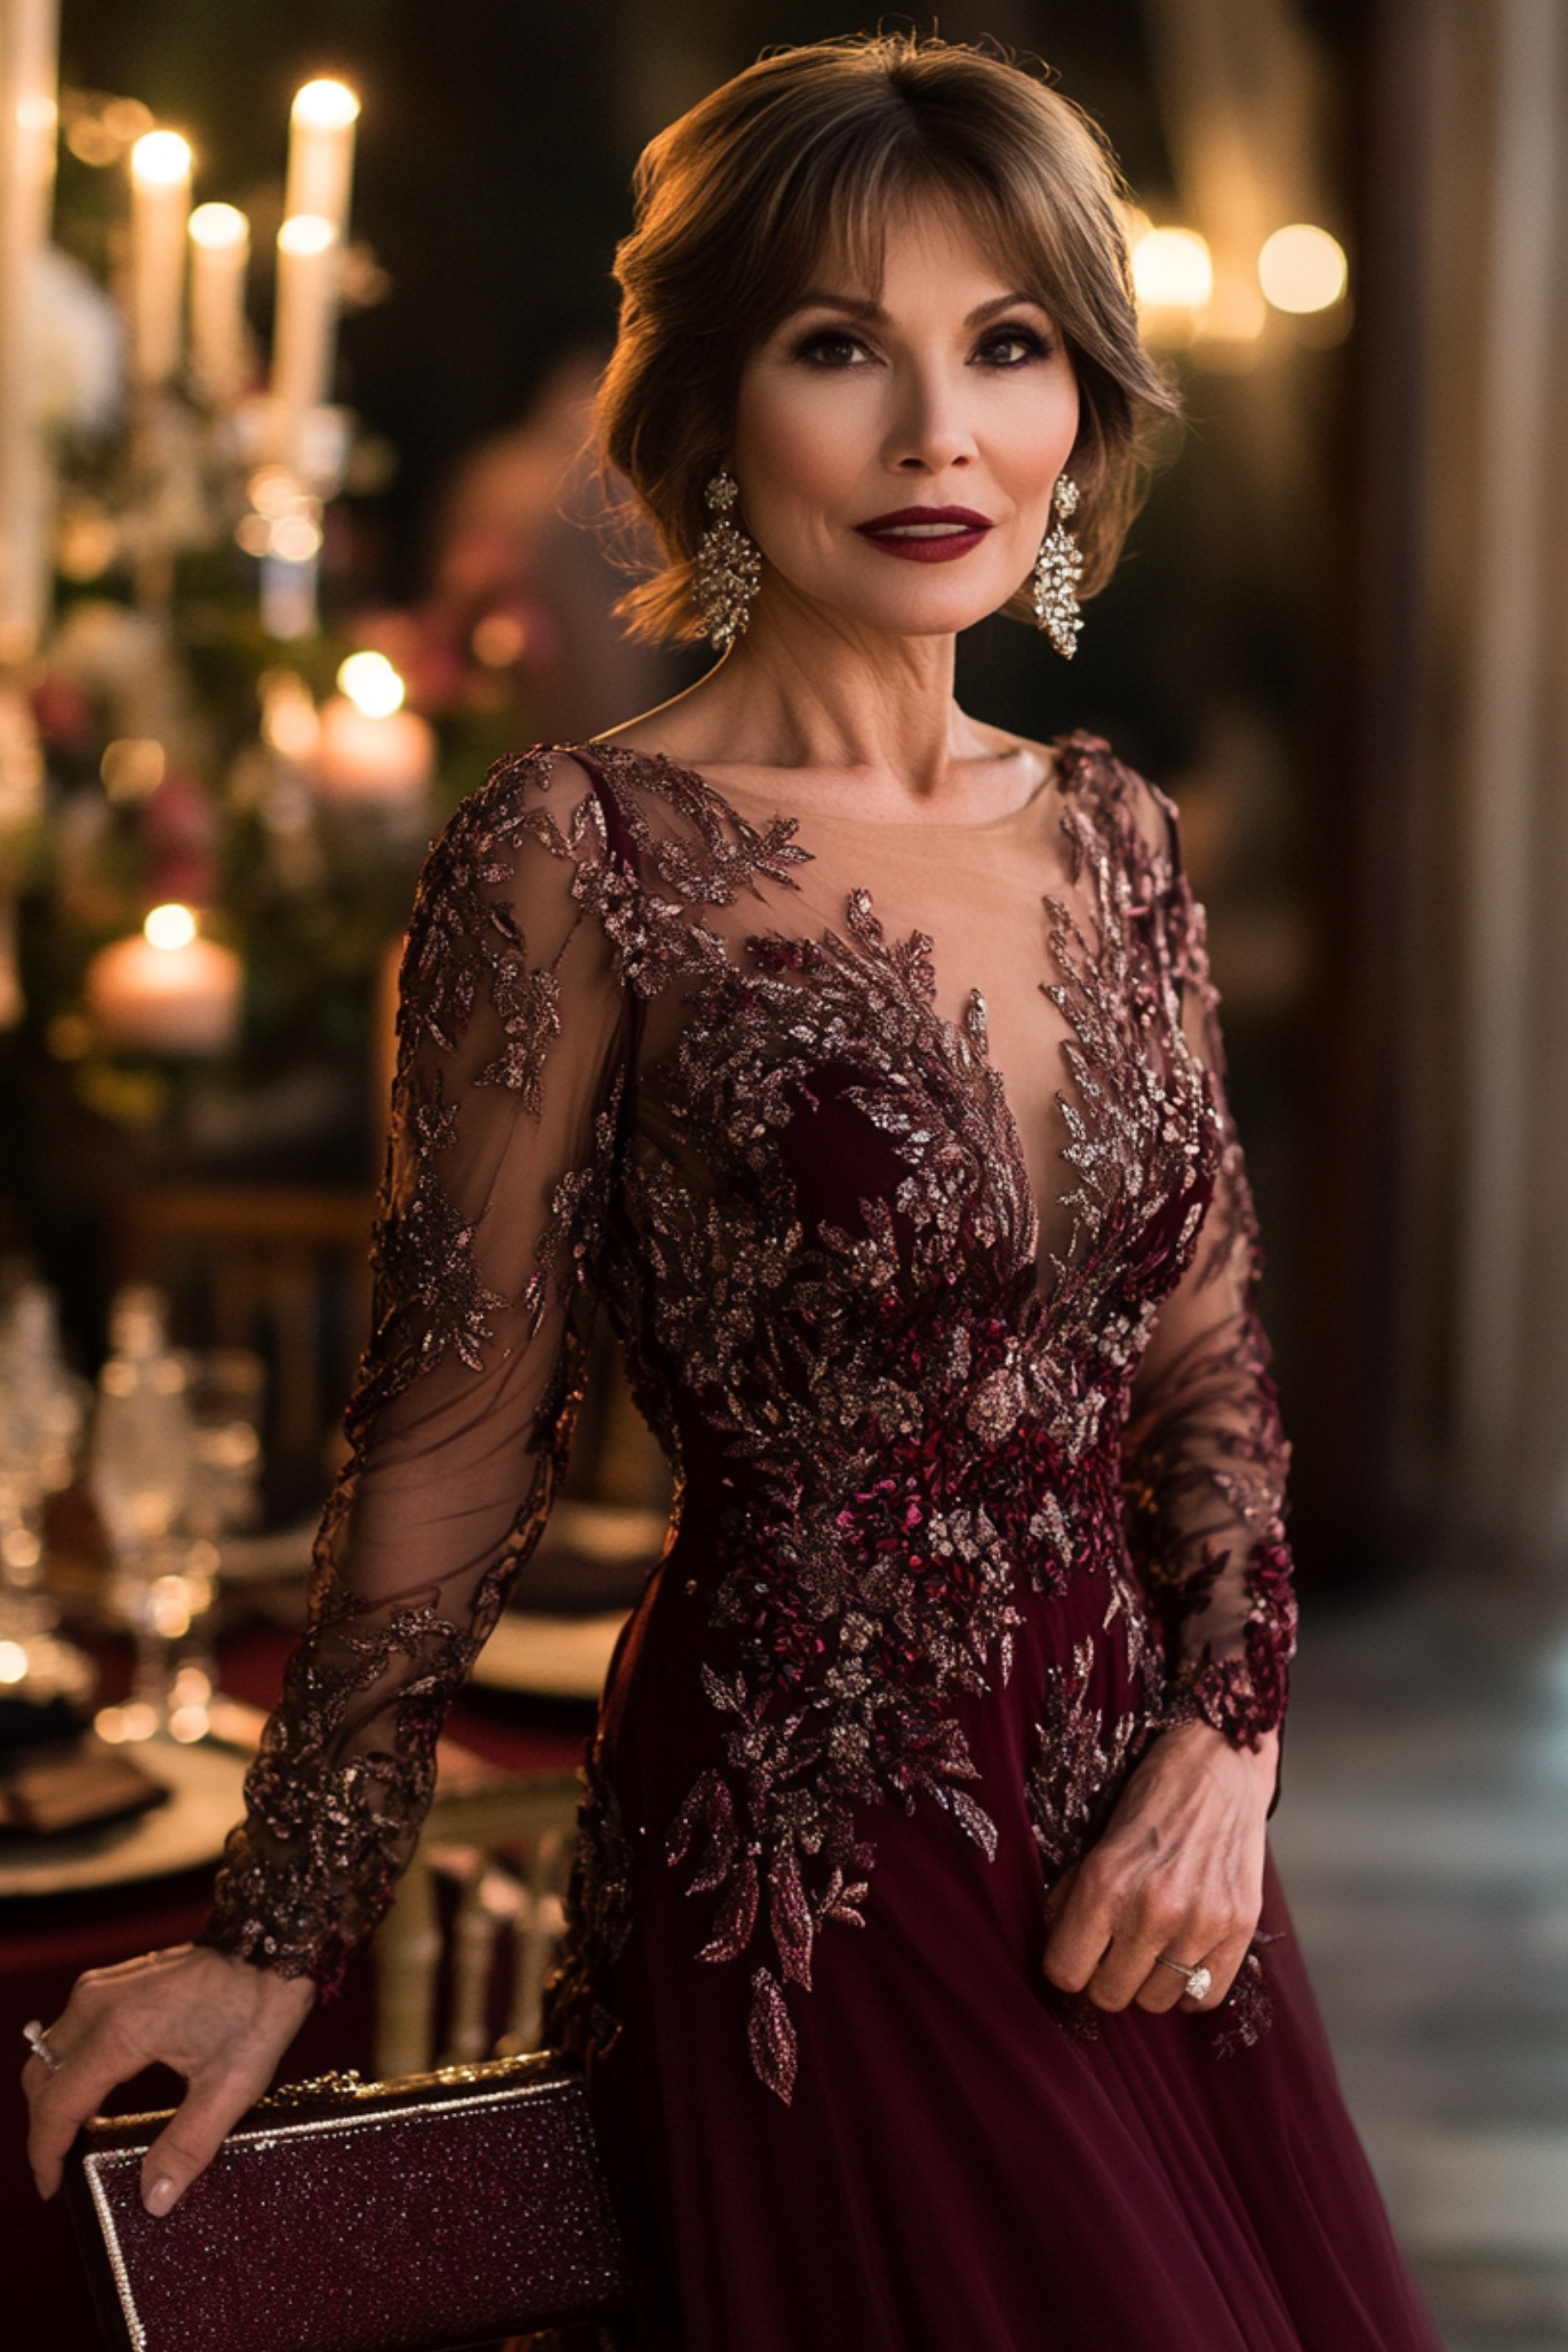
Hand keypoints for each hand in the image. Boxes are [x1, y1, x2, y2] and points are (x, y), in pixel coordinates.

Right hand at [22, 1943, 314, 2215]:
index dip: (46, 2153)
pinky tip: (95, 2094)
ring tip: (79, 2137)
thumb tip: (155, 2198)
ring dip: (54, 2096)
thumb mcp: (233, 2085)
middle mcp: (99, 2003)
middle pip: (42, 2078)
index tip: (51, 2187)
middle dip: (45, 2128)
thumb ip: (189, 2145)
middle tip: (64, 2167)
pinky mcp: (114, 1980)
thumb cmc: (259, 2005)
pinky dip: (69, 2067)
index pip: (57, 2105)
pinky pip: (69, 2031)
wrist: (272, 1940)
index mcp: (120, 2031)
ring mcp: (104, 1986)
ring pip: (49, 2052)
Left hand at [1041, 1720, 1276, 2015]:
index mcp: (1104, 1882)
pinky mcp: (1240, 1928)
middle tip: (1113, 1947)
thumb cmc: (1151, 1794)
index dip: (1066, 1964)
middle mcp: (1151, 1909)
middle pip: (1109, 1996)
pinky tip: (1184, 1953)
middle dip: (1104, 1975)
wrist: (1219, 1760)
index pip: (1065, 1973)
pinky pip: (1204, 1997)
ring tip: (1152, 1944)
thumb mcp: (1096, 1839)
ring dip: (1148, 1979)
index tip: (1076, 1949)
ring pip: (1155, 2002)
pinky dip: (1191, 1986)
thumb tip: (1062, 1946)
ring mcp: (1200, 1923)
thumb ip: (1077, 1897)